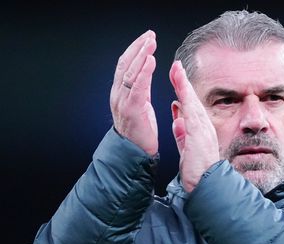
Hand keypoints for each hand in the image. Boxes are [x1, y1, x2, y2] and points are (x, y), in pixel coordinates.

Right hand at [110, 30, 157, 154]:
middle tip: (150, 35)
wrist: (135, 153)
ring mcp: (123, 101)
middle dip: (138, 47)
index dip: (135, 50)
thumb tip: (146, 74)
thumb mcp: (141, 105)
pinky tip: (151, 59)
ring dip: (141, 54)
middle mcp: (118, 94)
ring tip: (151, 42)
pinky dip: (144, 71)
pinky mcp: (132, 109)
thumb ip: (142, 90)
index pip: (125, 65)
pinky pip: (137, 87)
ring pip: (130, 72)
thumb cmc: (140, 132)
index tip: (147, 38)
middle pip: (125, 64)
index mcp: (121, 93)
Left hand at [169, 61, 219, 192]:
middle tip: (176, 65)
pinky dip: (186, 98)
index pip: (190, 106)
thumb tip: (177, 121)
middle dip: (183, 81)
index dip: (182, 91)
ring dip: (183, 84)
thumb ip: (182, 135)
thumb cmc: (198, 171)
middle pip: (191, 99)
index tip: (176, 77)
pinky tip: (180, 88)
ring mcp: (203, 129)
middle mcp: (203, 126)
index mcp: (199, 130)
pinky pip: (191, 111)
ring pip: (192, 101)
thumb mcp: (186, 149)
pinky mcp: (199, 133)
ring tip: (176, 69)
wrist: (206, 184)